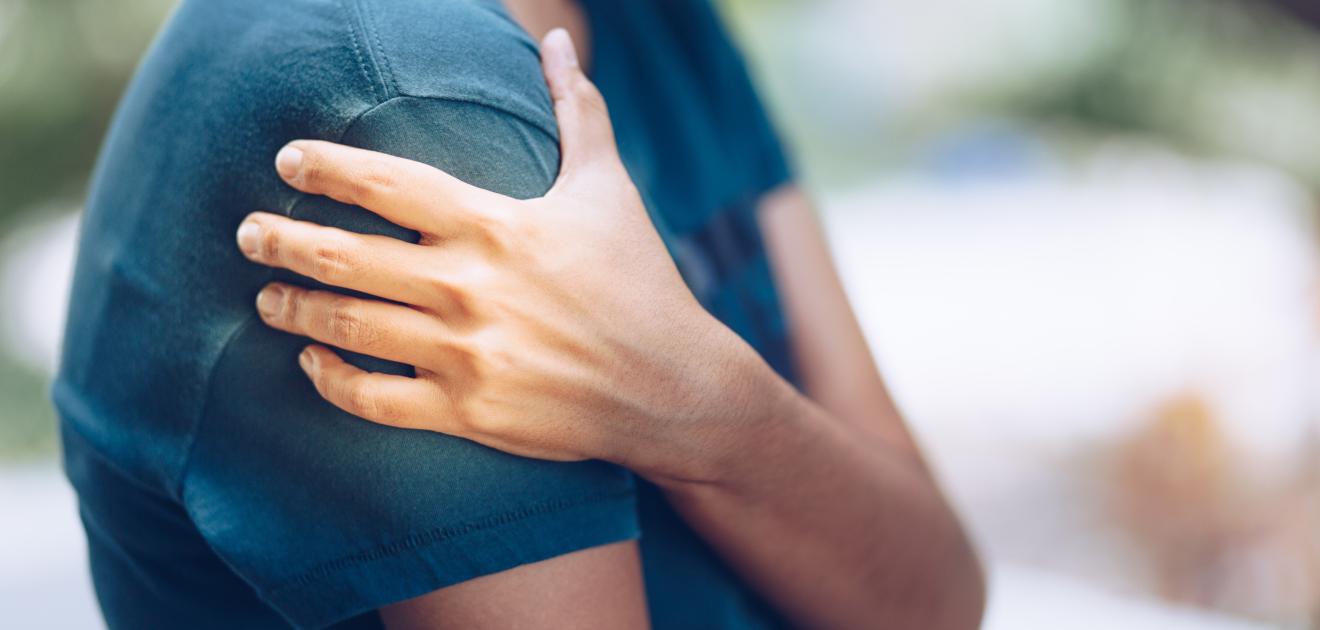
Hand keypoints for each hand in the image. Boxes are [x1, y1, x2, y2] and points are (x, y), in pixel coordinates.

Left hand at [235, 29, 771, 482]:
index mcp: (495, 225)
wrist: (672, 386)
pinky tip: (311, 363)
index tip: (287, 160)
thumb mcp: (609, 188)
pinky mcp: (466, 411)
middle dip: (280, 239)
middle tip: (246, 231)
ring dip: (293, 306)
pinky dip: (330, 380)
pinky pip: (372, 398)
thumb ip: (577, 111)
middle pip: (343, 255)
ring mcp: (464, 354)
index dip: (325, 166)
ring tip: (266, 294)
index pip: (385, 184)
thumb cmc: (639, 281)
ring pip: (346, 326)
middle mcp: (469, 287)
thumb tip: (559, 41)